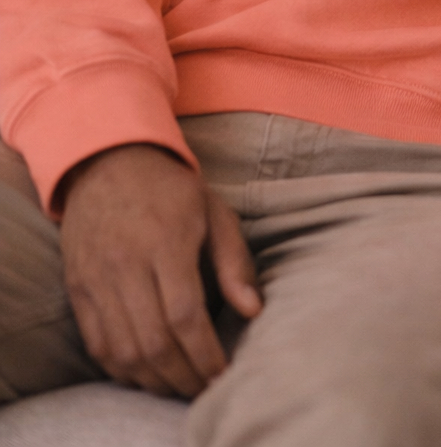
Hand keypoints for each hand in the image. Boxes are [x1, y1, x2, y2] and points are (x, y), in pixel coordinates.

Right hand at [61, 144, 261, 397]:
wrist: (107, 162)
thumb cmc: (171, 188)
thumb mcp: (214, 210)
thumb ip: (233, 261)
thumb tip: (252, 310)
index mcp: (166, 241)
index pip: (185, 315)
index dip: (205, 354)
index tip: (223, 373)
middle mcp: (126, 263)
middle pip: (154, 341)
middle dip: (183, 376)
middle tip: (204, 389)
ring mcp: (97, 278)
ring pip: (124, 350)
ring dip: (154, 380)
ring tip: (179, 386)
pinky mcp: (77, 288)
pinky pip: (97, 344)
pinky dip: (122, 369)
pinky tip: (145, 373)